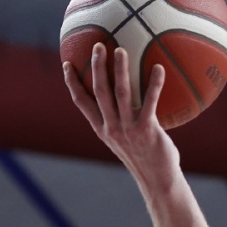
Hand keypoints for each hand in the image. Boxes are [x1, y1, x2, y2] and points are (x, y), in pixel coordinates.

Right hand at [63, 45, 178, 184]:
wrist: (158, 180)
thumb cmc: (145, 157)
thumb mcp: (127, 140)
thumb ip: (122, 121)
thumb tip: (127, 100)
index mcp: (102, 129)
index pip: (81, 102)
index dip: (73, 83)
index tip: (67, 64)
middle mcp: (112, 127)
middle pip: (99, 91)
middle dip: (96, 67)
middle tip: (98, 45)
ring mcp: (128, 129)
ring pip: (120, 93)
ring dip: (119, 70)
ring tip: (121, 50)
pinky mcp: (147, 130)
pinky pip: (150, 102)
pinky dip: (154, 84)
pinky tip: (159, 67)